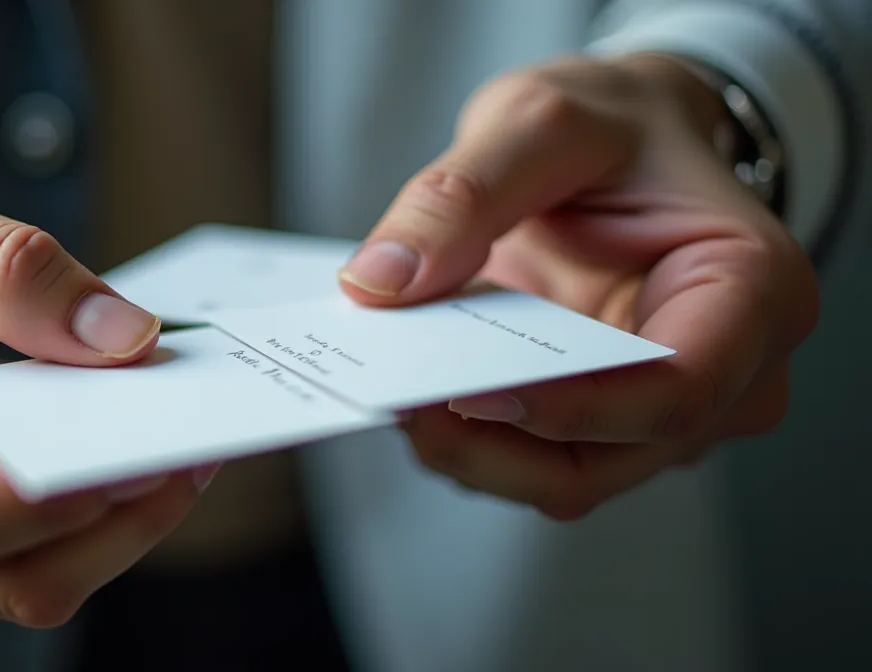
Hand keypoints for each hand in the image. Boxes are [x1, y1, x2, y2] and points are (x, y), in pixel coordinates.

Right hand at [0, 148, 216, 625]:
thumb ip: (4, 267)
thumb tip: (122, 341)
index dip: (40, 499)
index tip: (139, 451)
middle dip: (104, 514)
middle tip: (192, 440)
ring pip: (20, 576)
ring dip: (111, 518)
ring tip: (178, 438)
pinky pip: (24, 546)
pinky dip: (89, 503)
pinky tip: (130, 443)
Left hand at [340, 55, 818, 518]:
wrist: (626, 144)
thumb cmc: (616, 128)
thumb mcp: (539, 120)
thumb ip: (462, 194)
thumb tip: (382, 282)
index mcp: (751, 292)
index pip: (675, 392)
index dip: (569, 409)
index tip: (468, 392)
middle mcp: (725, 376)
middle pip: (606, 458)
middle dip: (492, 441)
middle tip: (397, 395)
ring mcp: (663, 413)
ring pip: (560, 478)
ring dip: (468, 448)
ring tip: (395, 389)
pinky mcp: (602, 426)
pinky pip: (530, 458)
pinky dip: (467, 436)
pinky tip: (419, 388)